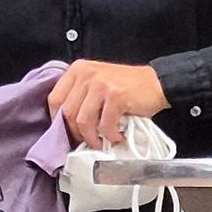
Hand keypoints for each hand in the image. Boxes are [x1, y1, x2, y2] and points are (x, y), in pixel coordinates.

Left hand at [48, 59, 167, 147]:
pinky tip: (117, 135)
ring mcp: (101, 84)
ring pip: (83, 121)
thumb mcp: (96, 84)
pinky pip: (104, 124)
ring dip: (92, 138)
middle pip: (67, 112)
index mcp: (77, 69)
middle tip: (87, 141)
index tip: (68, 132)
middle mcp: (86, 73)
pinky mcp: (115, 95)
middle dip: (75, 133)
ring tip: (101, 142)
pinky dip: (110, 135)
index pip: (54, 99)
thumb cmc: (127, 88)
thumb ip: (79, 96)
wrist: (157, 83)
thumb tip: (63, 125)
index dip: (58, 120)